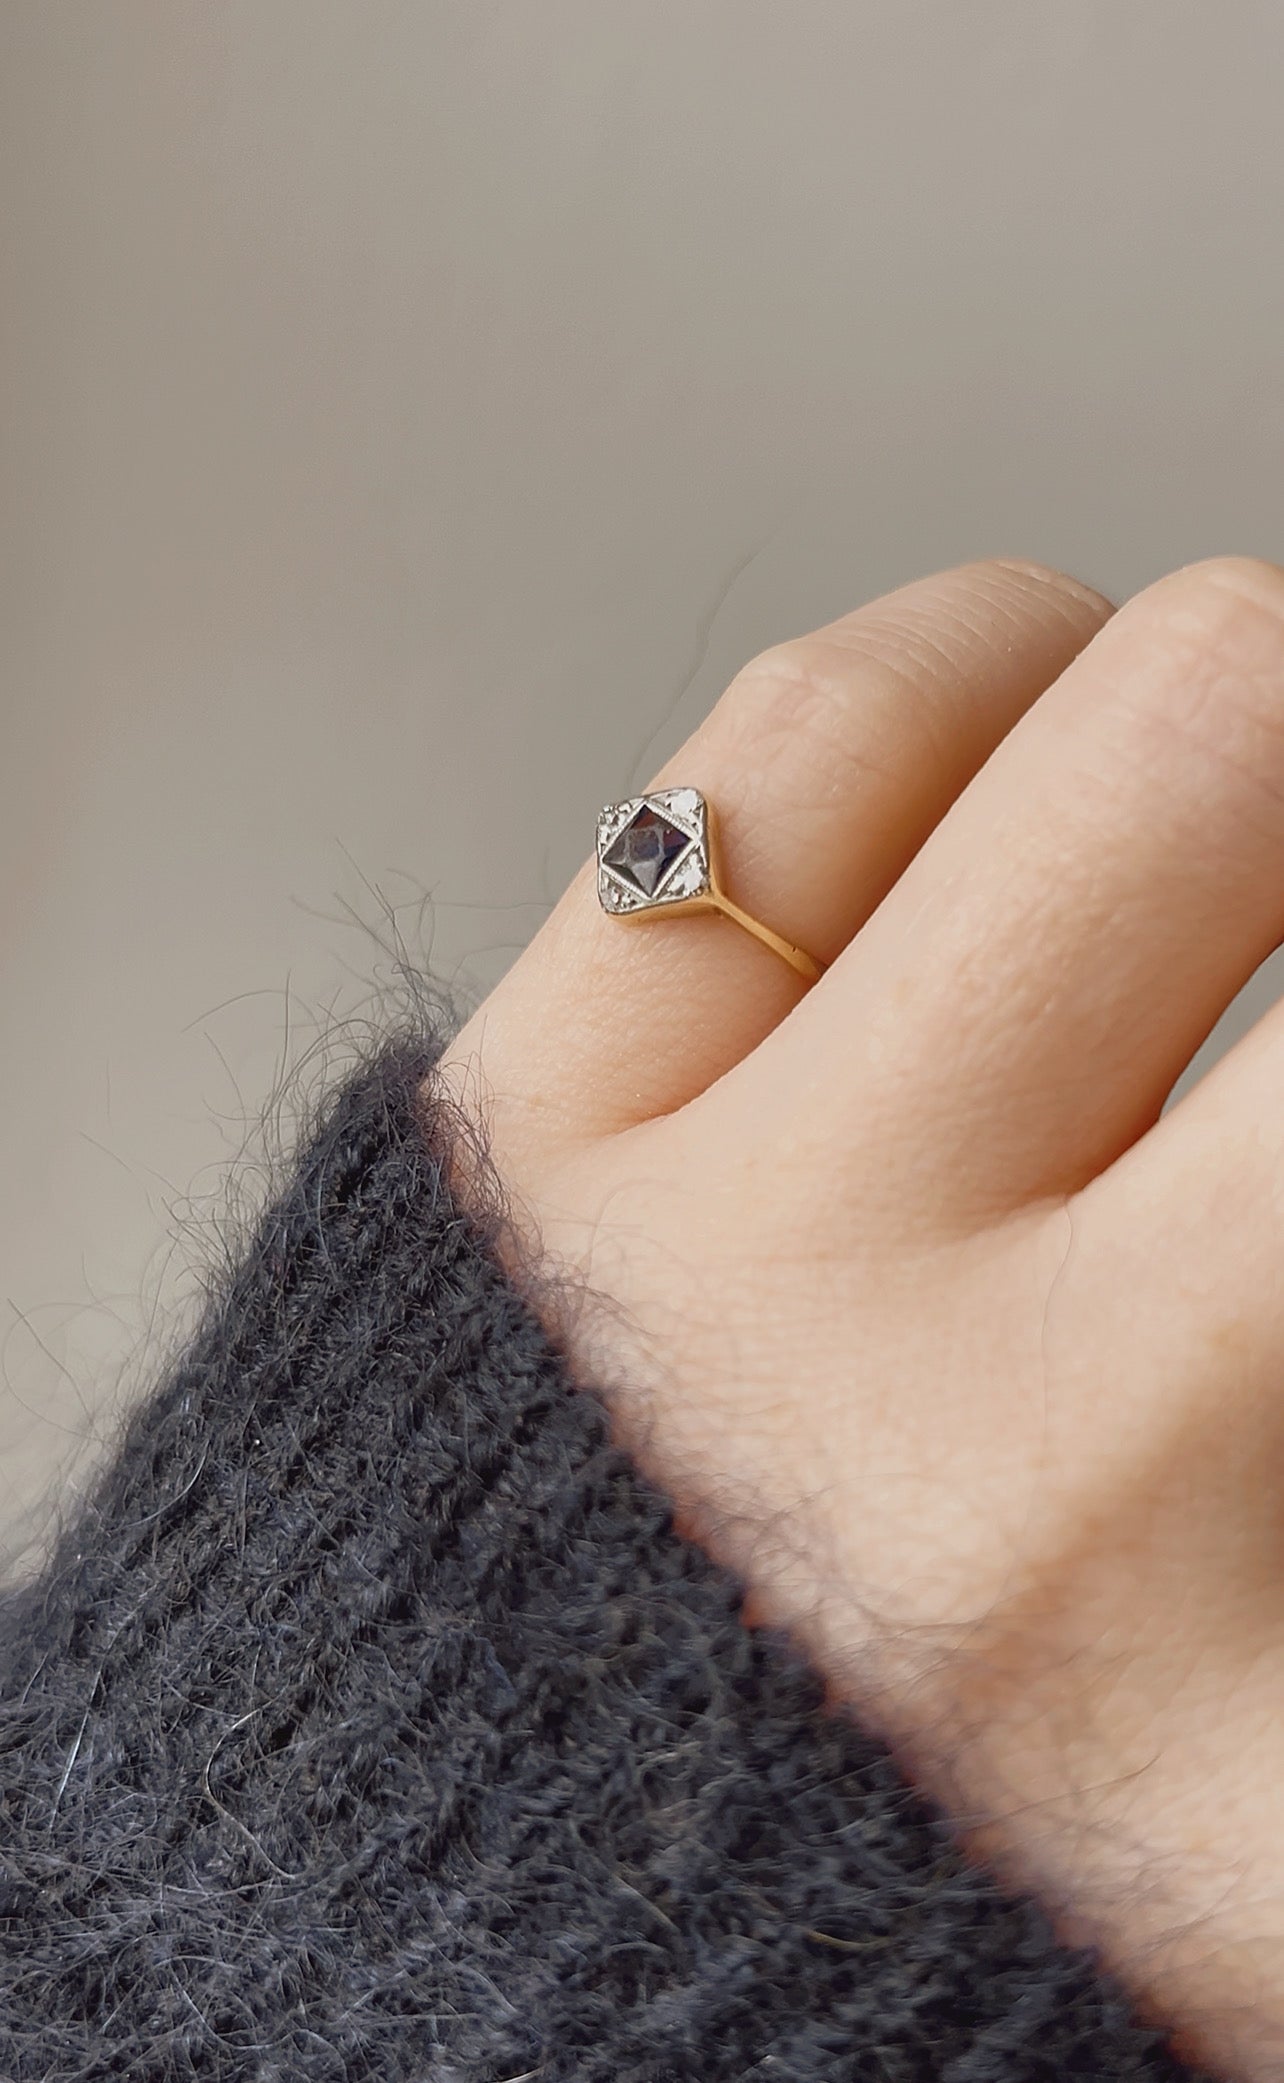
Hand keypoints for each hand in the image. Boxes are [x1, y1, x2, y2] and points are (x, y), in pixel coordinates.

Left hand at [441, 556, 1283, 2076]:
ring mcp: (747, 1275)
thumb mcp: (1264, 1826)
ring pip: (1175, 713)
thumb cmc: (901, 1869)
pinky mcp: (527, 1137)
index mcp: (1275, 1778)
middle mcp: (1032, 1487)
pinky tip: (1032, 736)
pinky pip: (822, 736)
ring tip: (1247, 795)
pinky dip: (985, 671)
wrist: (487, 1906)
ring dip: (1260, 716)